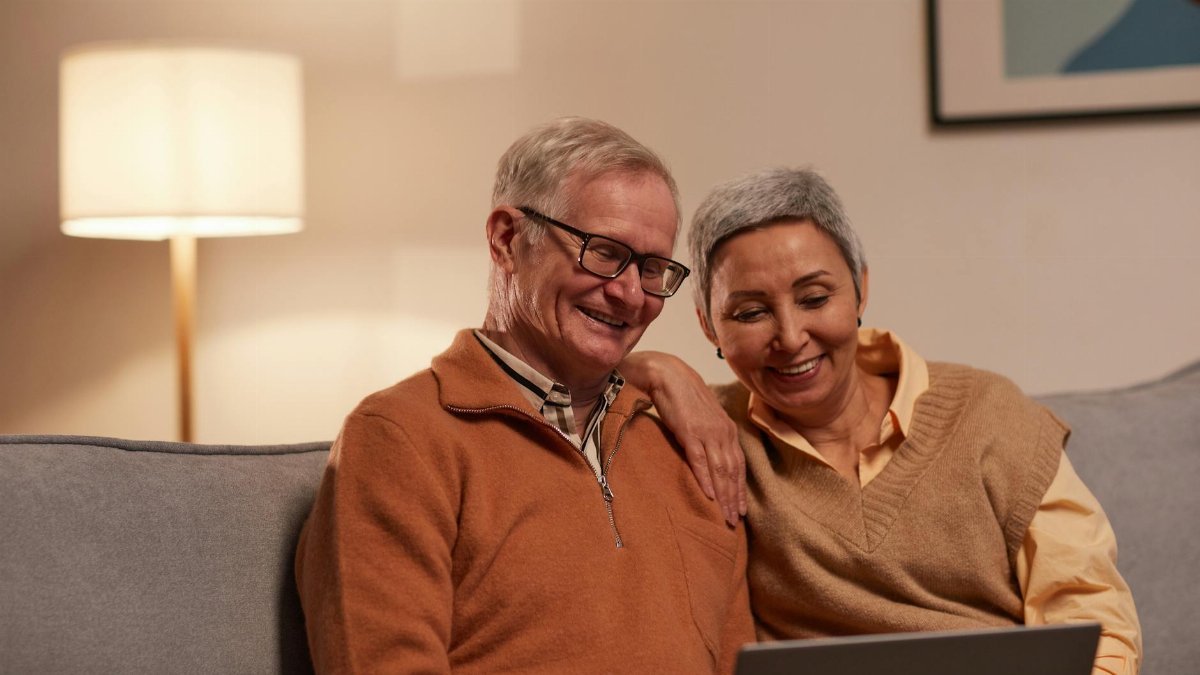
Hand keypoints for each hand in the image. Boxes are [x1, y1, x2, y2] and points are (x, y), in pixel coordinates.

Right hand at [622, 351, 745, 524]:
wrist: (667, 374)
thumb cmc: (681, 396)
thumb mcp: (701, 418)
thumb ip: (708, 436)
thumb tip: (709, 457)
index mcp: (726, 429)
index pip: (738, 465)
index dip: (740, 489)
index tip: (740, 510)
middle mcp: (722, 432)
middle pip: (732, 472)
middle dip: (734, 498)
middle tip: (734, 522)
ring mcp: (707, 432)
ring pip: (720, 470)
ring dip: (723, 495)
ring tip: (724, 516)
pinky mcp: (689, 432)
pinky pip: (700, 460)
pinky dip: (706, 479)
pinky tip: (709, 495)